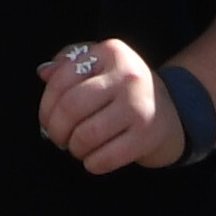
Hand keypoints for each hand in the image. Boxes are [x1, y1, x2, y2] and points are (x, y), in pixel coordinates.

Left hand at [38, 38, 179, 173]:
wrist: (173, 113)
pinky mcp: (147, 135)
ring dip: (74, 149)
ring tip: (77, 148)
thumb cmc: (125, 90)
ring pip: (86, 135)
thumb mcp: (101, 66)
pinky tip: (93, 160)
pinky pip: (106, 157)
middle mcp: (126, 74)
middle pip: (71, 107)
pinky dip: (92, 164)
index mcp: (110, 52)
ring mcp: (138, 105)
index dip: (46, 106)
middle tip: (59, 138)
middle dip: (56, 130)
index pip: (62, 79)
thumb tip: (43, 73)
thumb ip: (69, 64)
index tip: (46, 120)